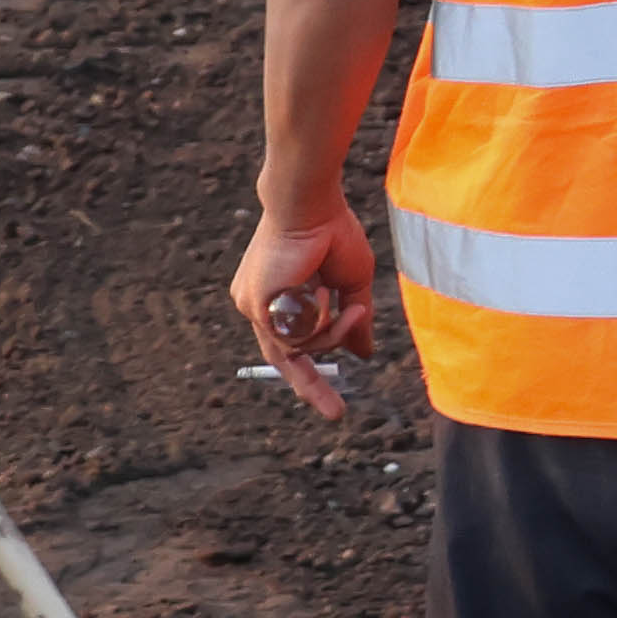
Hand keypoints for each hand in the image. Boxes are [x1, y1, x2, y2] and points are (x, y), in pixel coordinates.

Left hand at [231, 210, 377, 417]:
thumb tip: (363, 355)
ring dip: (334, 334)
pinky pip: (297, 339)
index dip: (307, 373)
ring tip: (354, 308)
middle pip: (285, 358)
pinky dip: (322, 324)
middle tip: (336, 413)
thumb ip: (353, 323)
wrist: (311, 204)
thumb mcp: (351, 286)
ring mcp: (253, 308)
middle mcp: (257, 305)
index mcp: (274, 298)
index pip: (286, 345)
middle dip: (311, 387)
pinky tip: (326, 295)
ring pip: (298, 350)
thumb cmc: (331, 234)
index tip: (329, 400)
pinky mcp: (257, 308)